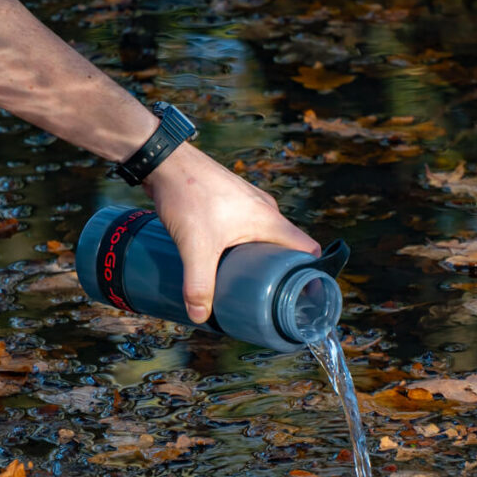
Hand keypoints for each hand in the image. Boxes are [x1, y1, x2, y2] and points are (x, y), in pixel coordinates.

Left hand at [143, 144, 320, 323]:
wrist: (165, 160)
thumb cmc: (188, 194)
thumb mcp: (195, 246)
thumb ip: (198, 284)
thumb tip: (199, 316)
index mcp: (270, 220)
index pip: (308, 249)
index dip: (311, 273)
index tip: (302, 296)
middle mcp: (265, 210)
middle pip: (285, 247)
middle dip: (279, 273)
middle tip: (267, 298)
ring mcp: (248, 203)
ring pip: (264, 237)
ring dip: (259, 259)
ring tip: (245, 284)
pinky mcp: (229, 201)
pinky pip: (247, 228)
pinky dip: (243, 245)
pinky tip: (225, 259)